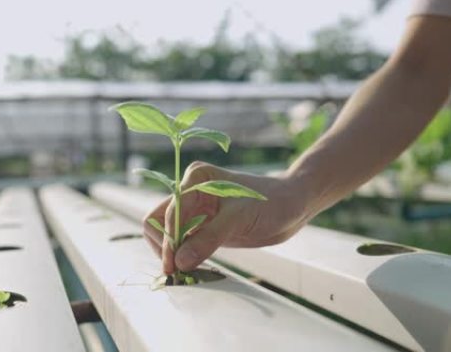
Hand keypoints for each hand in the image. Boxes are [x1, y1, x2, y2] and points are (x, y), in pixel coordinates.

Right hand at [143, 161, 310, 273]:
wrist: (293, 205)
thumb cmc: (271, 201)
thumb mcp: (240, 218)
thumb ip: (208, 239)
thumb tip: (180, 261)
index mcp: (196, 179)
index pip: (168, 213)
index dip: (168, 240)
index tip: (174, 266)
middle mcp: (190, 192)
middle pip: (157, 221)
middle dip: (164, 246)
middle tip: (177, 271)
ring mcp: (195, 209)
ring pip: (166, 233)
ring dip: (171, 253)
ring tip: (185, 271)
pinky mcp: (203, 225)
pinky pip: (182, 242)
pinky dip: (182, 256)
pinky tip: (192, 267)